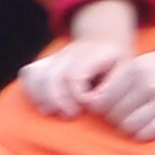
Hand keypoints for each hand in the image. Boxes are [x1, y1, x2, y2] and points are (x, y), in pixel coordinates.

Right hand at [22, 27, 137, 116]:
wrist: (105, 40)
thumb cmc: (117, 63)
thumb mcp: (125, 71)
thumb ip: (111, 88)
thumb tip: (91, 104)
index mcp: (93, 52)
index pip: (75, 75)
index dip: (79, 96)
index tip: (89, 107)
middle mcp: (70, 51)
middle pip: (52, 76)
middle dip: (59, 100)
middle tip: (71, 115)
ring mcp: (55, 56)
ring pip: (37, 74)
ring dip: (42, 98)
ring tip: (55, 112)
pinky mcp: (44, 62)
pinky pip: (28, 73)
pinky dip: (32, 90)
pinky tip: (44, 103)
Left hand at [91, 31, 154, 140]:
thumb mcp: (147, 61)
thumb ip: (125, 79)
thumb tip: (98, 104)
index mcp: (135, 68)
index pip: (103, 100)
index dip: (104, 111)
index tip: (112, 113)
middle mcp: (146, 82)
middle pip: (116, 115)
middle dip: (118, 121)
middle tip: (128, 120)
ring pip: (130, 126)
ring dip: (132, 130)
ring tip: (140, 125)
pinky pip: (150, 131)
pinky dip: (145, 134)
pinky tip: (149, 130)